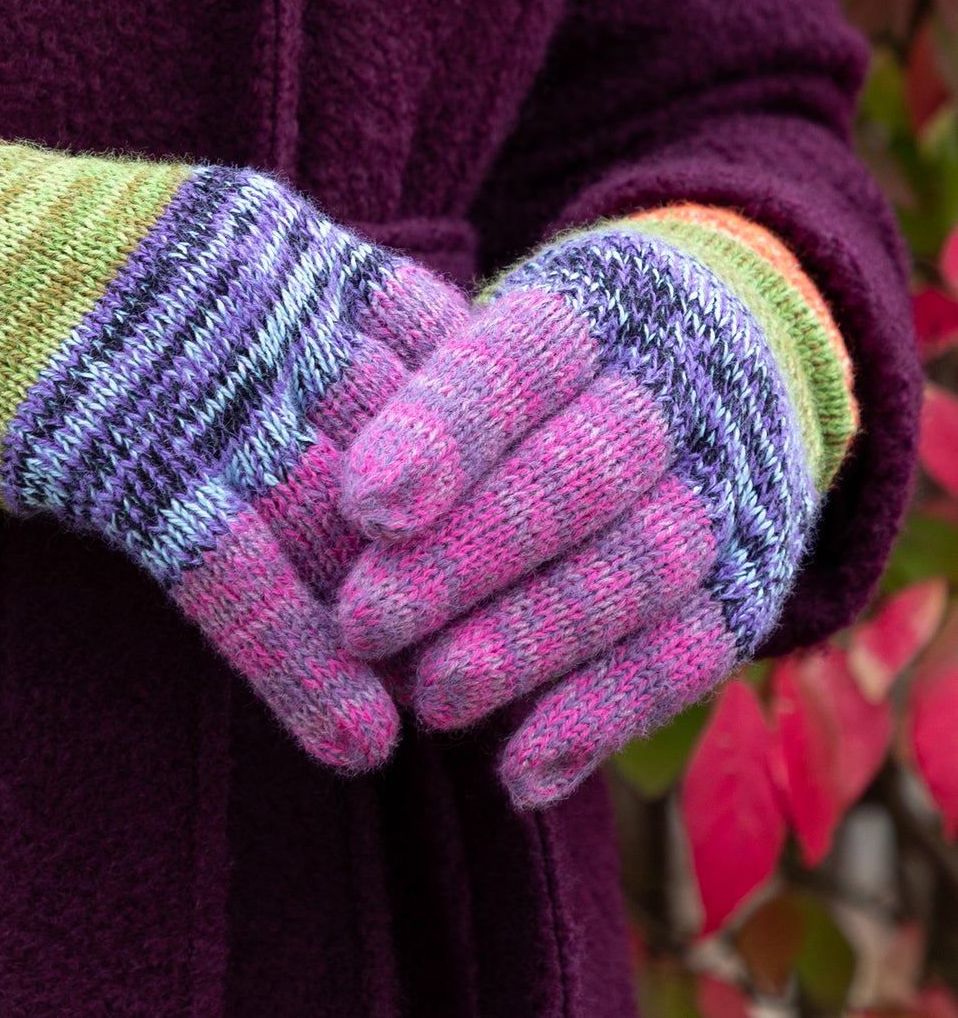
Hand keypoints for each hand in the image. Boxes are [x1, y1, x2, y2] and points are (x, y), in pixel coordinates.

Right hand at [0, 108, 473, 770]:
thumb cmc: (81, 261)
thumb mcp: (216, 243)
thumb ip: (314, 296)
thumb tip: (421, 383)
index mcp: (301, 250)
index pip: (447, 348)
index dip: (504, 439)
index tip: (546, 516)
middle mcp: (270, 310)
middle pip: (414, 444)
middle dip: (473, 544)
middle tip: (526, 640)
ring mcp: (198, 383)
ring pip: (336, 517)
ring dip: (404, 621)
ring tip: (463, 710)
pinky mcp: (122, 455)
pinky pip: (229, 568)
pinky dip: (294, 659)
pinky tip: (353, 738)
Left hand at [332, 207, 855, 805]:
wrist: (729, 352)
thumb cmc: (547, 363)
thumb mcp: (489, 332)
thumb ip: (411, 388)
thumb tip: (327, 492)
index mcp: (589, 309)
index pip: (516, 362)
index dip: (443, 433)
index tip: (365, 505)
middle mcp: (673, 393)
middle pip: (580, 473)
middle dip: (470, 556)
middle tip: (363, 623)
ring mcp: (728, 488)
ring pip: (643, 567)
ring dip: (533, 641)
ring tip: (433, 697)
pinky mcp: (754, 581)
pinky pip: (692, 654)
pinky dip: (604, 716)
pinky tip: (519, 772)